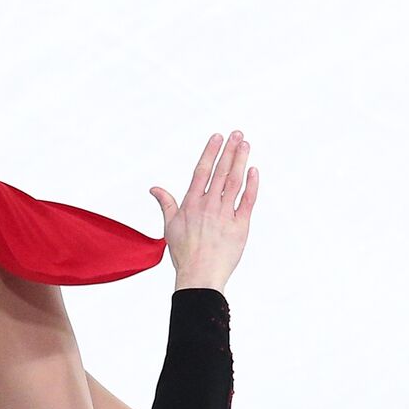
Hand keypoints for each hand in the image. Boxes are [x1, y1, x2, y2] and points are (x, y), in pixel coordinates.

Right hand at [149, 131, 257, 292]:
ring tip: (246, 145)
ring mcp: (225, 214)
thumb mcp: (170, 226)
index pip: (202, 171)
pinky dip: (252, 184)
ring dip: (241, 161)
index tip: (218, 138)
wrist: (200, 275)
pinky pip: (248, 200)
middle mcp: (209, 205)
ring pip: (235, 181)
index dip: (211, 152)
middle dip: (229, 150)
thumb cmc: (185, 254)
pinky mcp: (240, 225)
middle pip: (220, 171)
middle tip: (237, 134)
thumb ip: (166, 203)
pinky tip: (253, 170)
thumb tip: (154, 188)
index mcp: (192, 204)